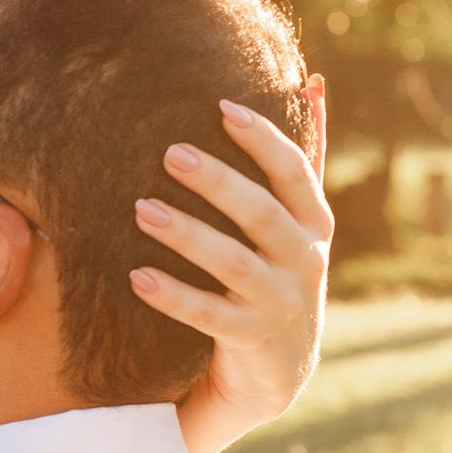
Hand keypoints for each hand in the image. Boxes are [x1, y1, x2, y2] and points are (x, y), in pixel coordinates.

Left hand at [135, 78, 332, 452]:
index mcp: (314, 223)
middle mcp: (303, 259)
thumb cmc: (278, 274)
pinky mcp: (250, 338)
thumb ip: (302, 159)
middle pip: (260, 212)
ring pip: (232, 262)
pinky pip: (207, 314)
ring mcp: (278, 300)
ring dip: (187, 233)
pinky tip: (137, 276)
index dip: (262, 139)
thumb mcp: (299, 221)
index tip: (222, 109)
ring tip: (141, 209)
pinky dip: (173, 295)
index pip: (294, 172)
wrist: (279, 370)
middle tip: (169, 153)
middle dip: (216, 181)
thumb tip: (313, 82)